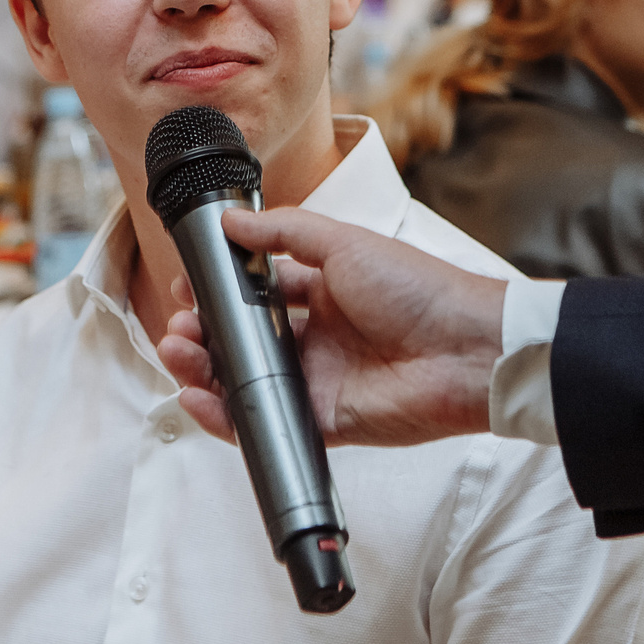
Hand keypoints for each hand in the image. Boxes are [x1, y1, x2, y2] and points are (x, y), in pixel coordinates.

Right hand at [155, 206, 508, 447]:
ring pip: (246, 381)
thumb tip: (230, 221)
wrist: (466, 349)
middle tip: (178, 326)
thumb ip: (284, 233)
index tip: (187, 287)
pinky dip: (225, 417)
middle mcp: (318, 337)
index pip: (257, 291)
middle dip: (202, 333)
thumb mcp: (345, 243)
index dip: (220, 292)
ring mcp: (319, 380)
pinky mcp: (324, 421)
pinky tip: (197, 399)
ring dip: (203, 369)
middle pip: (244, 340)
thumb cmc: (418, 289)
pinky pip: (266, 421)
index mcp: (324, 290)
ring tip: (177, 352)